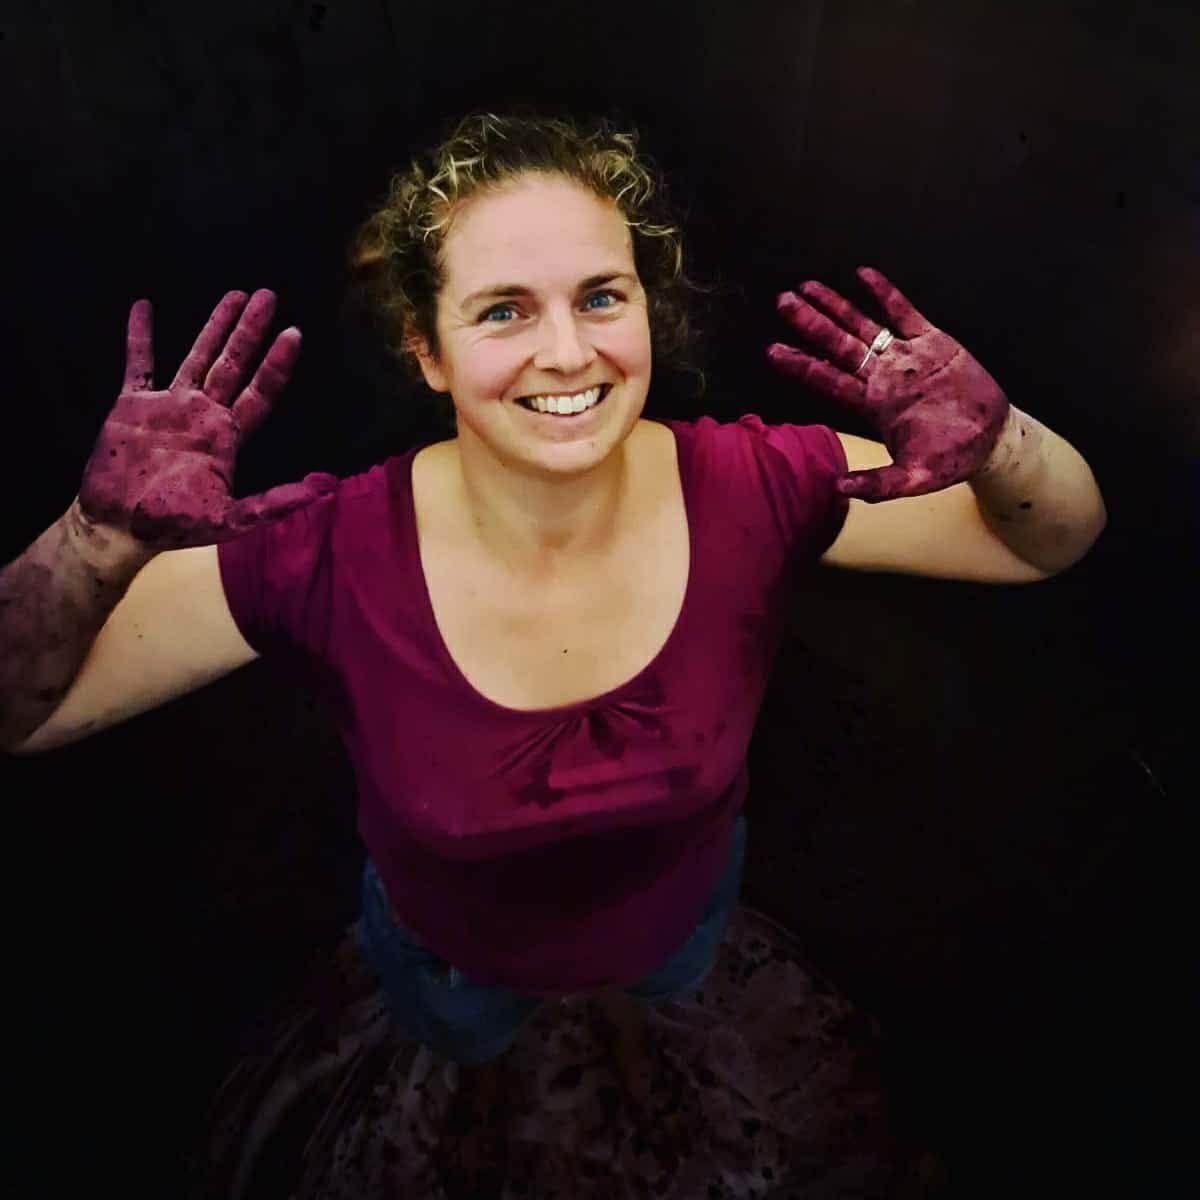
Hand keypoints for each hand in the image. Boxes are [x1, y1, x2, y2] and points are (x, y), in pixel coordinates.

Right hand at [78, 289, 336, 548]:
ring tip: (234, 293)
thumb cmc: (175, 525)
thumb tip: (327, 487)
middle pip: (234, 363)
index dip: (277, 364)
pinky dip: (139, 336)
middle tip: (269, 295)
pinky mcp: (133, 406)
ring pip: (197, 356)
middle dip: (251, 330)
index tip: (294, 333)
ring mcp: (170, 406)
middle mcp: (204, 414)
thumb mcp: (232, 519)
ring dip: (215, 325)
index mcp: (227, 436)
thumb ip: (277, 502)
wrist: (120, 527)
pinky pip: (138, 363)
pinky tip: (143, 305)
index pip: (261, 391)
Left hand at [766, 266, 1010, 501]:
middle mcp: (883, 376)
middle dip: (810, 324)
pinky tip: (863, 275)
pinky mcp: (934, 341)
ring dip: (836, 305)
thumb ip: (878, 485)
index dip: (802, 365)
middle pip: (838, 345)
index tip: (773, 350)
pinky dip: (886, 294)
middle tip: (783, 302)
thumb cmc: (950, 460)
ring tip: (807, 286)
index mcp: (873, 405)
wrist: (992, 440)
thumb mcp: (914, 478)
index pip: (829, 380)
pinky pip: (905, 313)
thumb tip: (839, 488)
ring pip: (864, 325)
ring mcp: (906, 356)